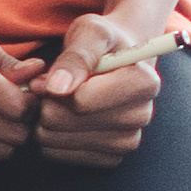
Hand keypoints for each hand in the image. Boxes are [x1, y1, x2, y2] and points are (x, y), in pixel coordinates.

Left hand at [24, 16, 168, 167]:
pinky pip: (60, 155)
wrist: (116, 61)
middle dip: (49, 102)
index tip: (53, 73)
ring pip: (58, 141)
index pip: (81, 100)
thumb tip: (57, 87)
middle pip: (67, 122)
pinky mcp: (110, 158)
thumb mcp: (91, 31)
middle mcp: (141, 117)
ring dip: (46, 119)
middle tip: (53, 87)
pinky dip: (52, 137)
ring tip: (57, 100)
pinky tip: (61, 118)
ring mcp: (127, 141)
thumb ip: (76, 56)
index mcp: (144, 83)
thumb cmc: (103, 44)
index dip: (56, 85)